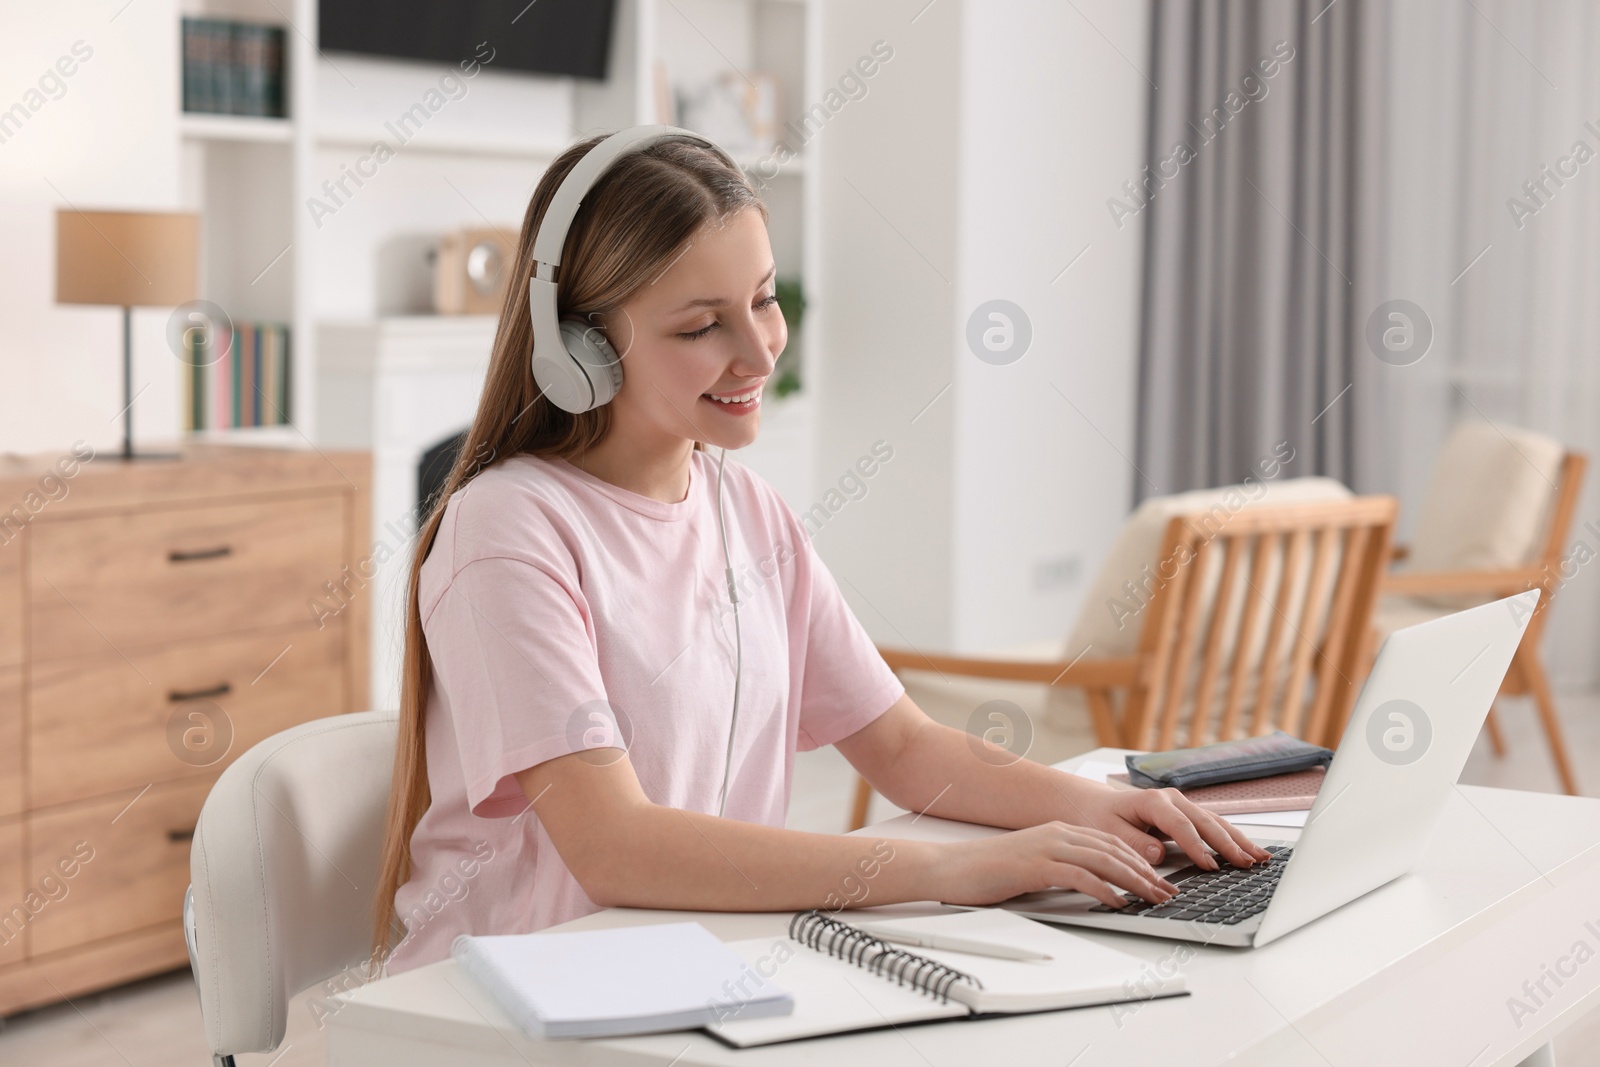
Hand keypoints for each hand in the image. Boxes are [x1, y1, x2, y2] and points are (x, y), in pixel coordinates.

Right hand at [931, 822, 1180, 908]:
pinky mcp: (1035, 865)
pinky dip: (1103, 889)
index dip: (1139, 861)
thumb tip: (1093, 886)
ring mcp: (1046, 847)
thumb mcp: (1032, 864)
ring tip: (1153, 898)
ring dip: (1134, 882)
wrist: (951, 867)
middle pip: (1113, 850)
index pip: (1110, 843)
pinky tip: (1116, 902)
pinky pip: (1079, 876)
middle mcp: (1056, 834)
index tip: (1159, 880)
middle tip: (1167, 892)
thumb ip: (1061, 868)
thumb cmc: (987, 870)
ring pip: (1103, 861)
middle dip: (1146, 873)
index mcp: (1058, 831)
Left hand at [1066, 779, 1271, 871]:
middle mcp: (1172, 799)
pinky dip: (1233, 839)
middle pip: (1206, 822)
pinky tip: (1249, 851)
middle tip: (1247, 864)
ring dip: (1238, 841)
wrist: (1098, 804)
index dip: (1196, 846)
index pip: (1180, 825)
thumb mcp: (1109, 830)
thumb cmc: (1101, 817)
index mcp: (1152, 801)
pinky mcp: (1188, 814)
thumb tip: (1158, 854)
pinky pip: (1213, 826)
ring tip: (1261, 858)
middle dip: (1228, 844)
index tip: (1210, 866)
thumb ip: (1133, 842)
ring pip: (1216, 823)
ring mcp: (1183, 805)